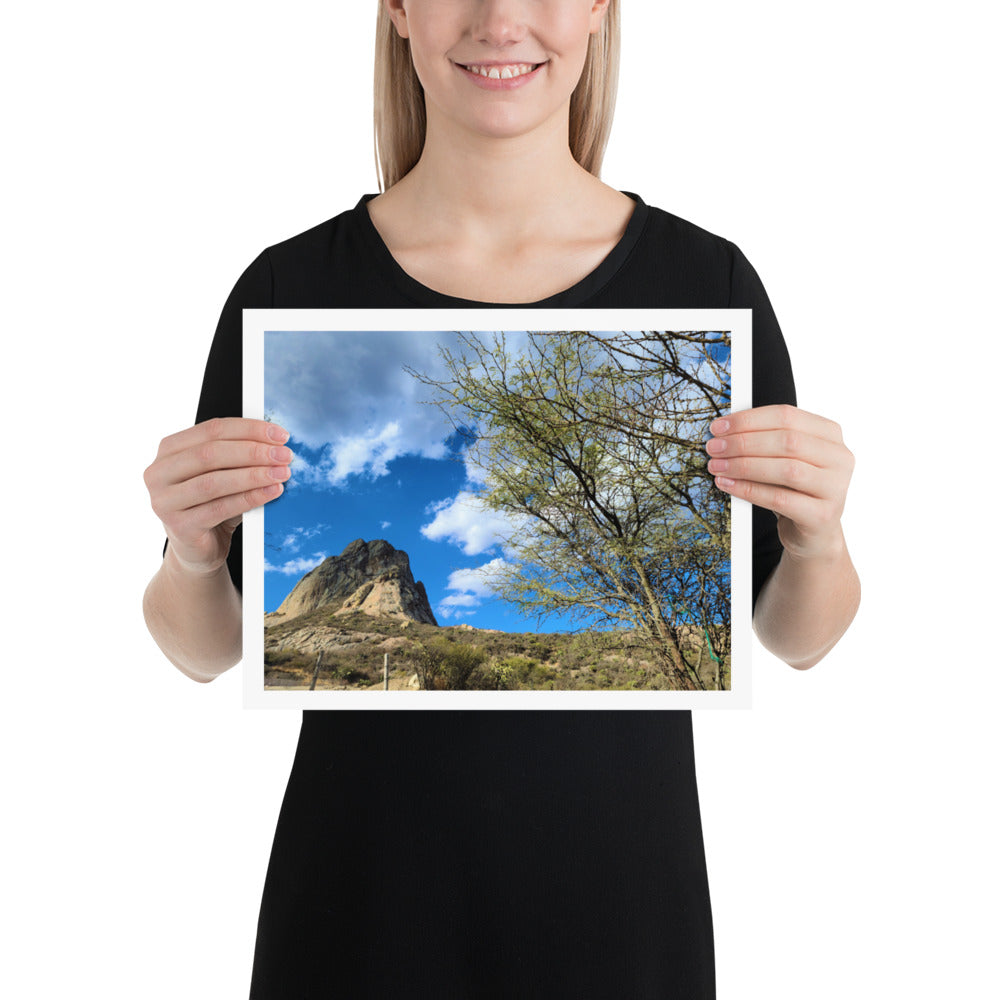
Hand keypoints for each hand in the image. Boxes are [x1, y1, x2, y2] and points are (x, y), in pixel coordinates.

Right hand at [144, 417, 291, 574]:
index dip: (249, 429)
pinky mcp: (178, 527)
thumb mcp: (222, 474)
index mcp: (169, 450)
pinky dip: (250, 498)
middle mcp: (159, 473)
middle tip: (284, 455)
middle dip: (253, 452)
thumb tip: (276, 443)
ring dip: (254, 475)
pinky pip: (220, 509)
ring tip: (282, 473)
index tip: (280, 435)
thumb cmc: (212, 504)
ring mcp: (164, 501)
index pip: (212, 429)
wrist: (198, 549)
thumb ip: (238, 455)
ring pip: (214, 482)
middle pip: (211, 453)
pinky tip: (272, 492)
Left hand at [706, 404, 854, 560]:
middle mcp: (839, 458)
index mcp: (830, 435)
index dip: (748, 420)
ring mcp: (835, 488)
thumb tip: (723, 431)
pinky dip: (749, 490)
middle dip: (743, 442)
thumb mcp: (783, 459)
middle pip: (787, 441)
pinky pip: (780, 499)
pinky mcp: (823, 516)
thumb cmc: (794, 490)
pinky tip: (728, 485)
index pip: (787, 416)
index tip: (718, 427)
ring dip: (744, 466)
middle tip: (714, 447)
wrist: (813, 533)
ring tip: (717, 466)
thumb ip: (764, 441)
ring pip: (786, 469)